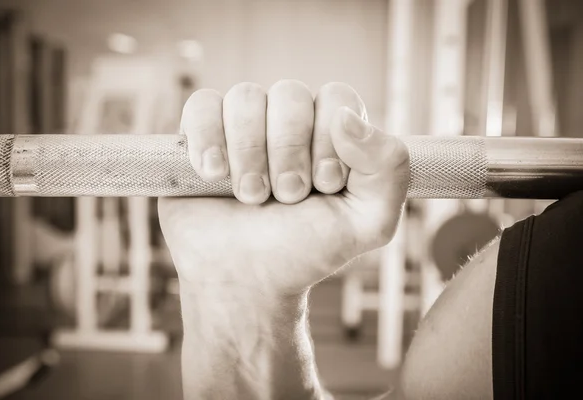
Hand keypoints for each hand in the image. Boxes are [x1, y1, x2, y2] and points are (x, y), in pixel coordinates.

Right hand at [158, 80, 408, 298]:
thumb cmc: (305, 251)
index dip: (329, 138)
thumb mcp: (368, 222)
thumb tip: (347, 117)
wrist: (245, 281)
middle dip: (288, 151)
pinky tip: (213, 174)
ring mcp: (243, 127)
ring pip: (245, 96)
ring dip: (249, 152)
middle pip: (289, 93)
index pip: (337, 97)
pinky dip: (208, 137)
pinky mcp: (200, 135)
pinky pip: (201, 103)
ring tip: (250, 196)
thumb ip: (388, 169)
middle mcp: (287, 124)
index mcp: (331, 135)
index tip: (323, 186)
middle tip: (286, 197)